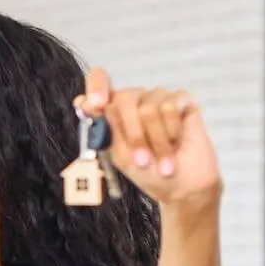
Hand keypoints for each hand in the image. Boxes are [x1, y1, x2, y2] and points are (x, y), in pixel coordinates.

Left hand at [73, 66, 221, 214]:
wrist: (182, 186)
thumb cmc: (148, 172)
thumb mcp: (120, 155)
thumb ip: (104, 129)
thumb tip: (82, 102)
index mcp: (113, 110)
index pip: (99, 79)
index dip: (95, 87)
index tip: (95, 105)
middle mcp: (135, 99)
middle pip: (124, 98)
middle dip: (134, 135)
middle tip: (143, 160)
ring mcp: (158, 97)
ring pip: (148, 109)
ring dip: (157, 142)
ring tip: (163, 160)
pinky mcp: (181, 99)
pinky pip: (170, 106)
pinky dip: (172, 131)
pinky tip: (177, 141)